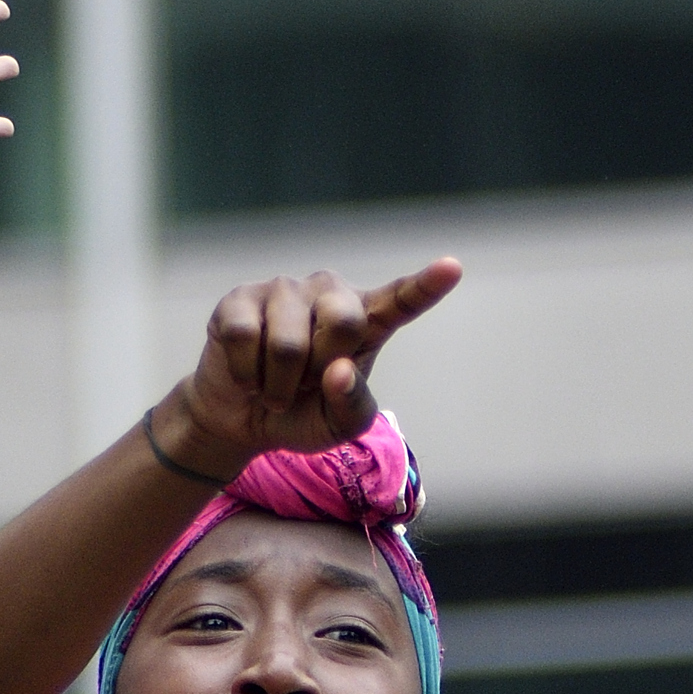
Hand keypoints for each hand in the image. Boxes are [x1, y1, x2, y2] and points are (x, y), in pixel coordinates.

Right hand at [158, 262, 464, 474]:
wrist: (242, 420)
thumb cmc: (302, 415)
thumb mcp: (339, 425)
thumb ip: (352, 404)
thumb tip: (337, 370)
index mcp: (366, 320)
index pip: (401, 301)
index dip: (426, 285)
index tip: (452, 268)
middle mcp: (329, 293)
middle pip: (344, 321)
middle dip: (321, 368)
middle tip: (307, 384)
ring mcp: (284, 289)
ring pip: (288, 343)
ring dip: (278, 385)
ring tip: (274, 384)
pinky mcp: (240, 298)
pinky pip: (245, 338)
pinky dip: (246, 374)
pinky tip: (247, 373)